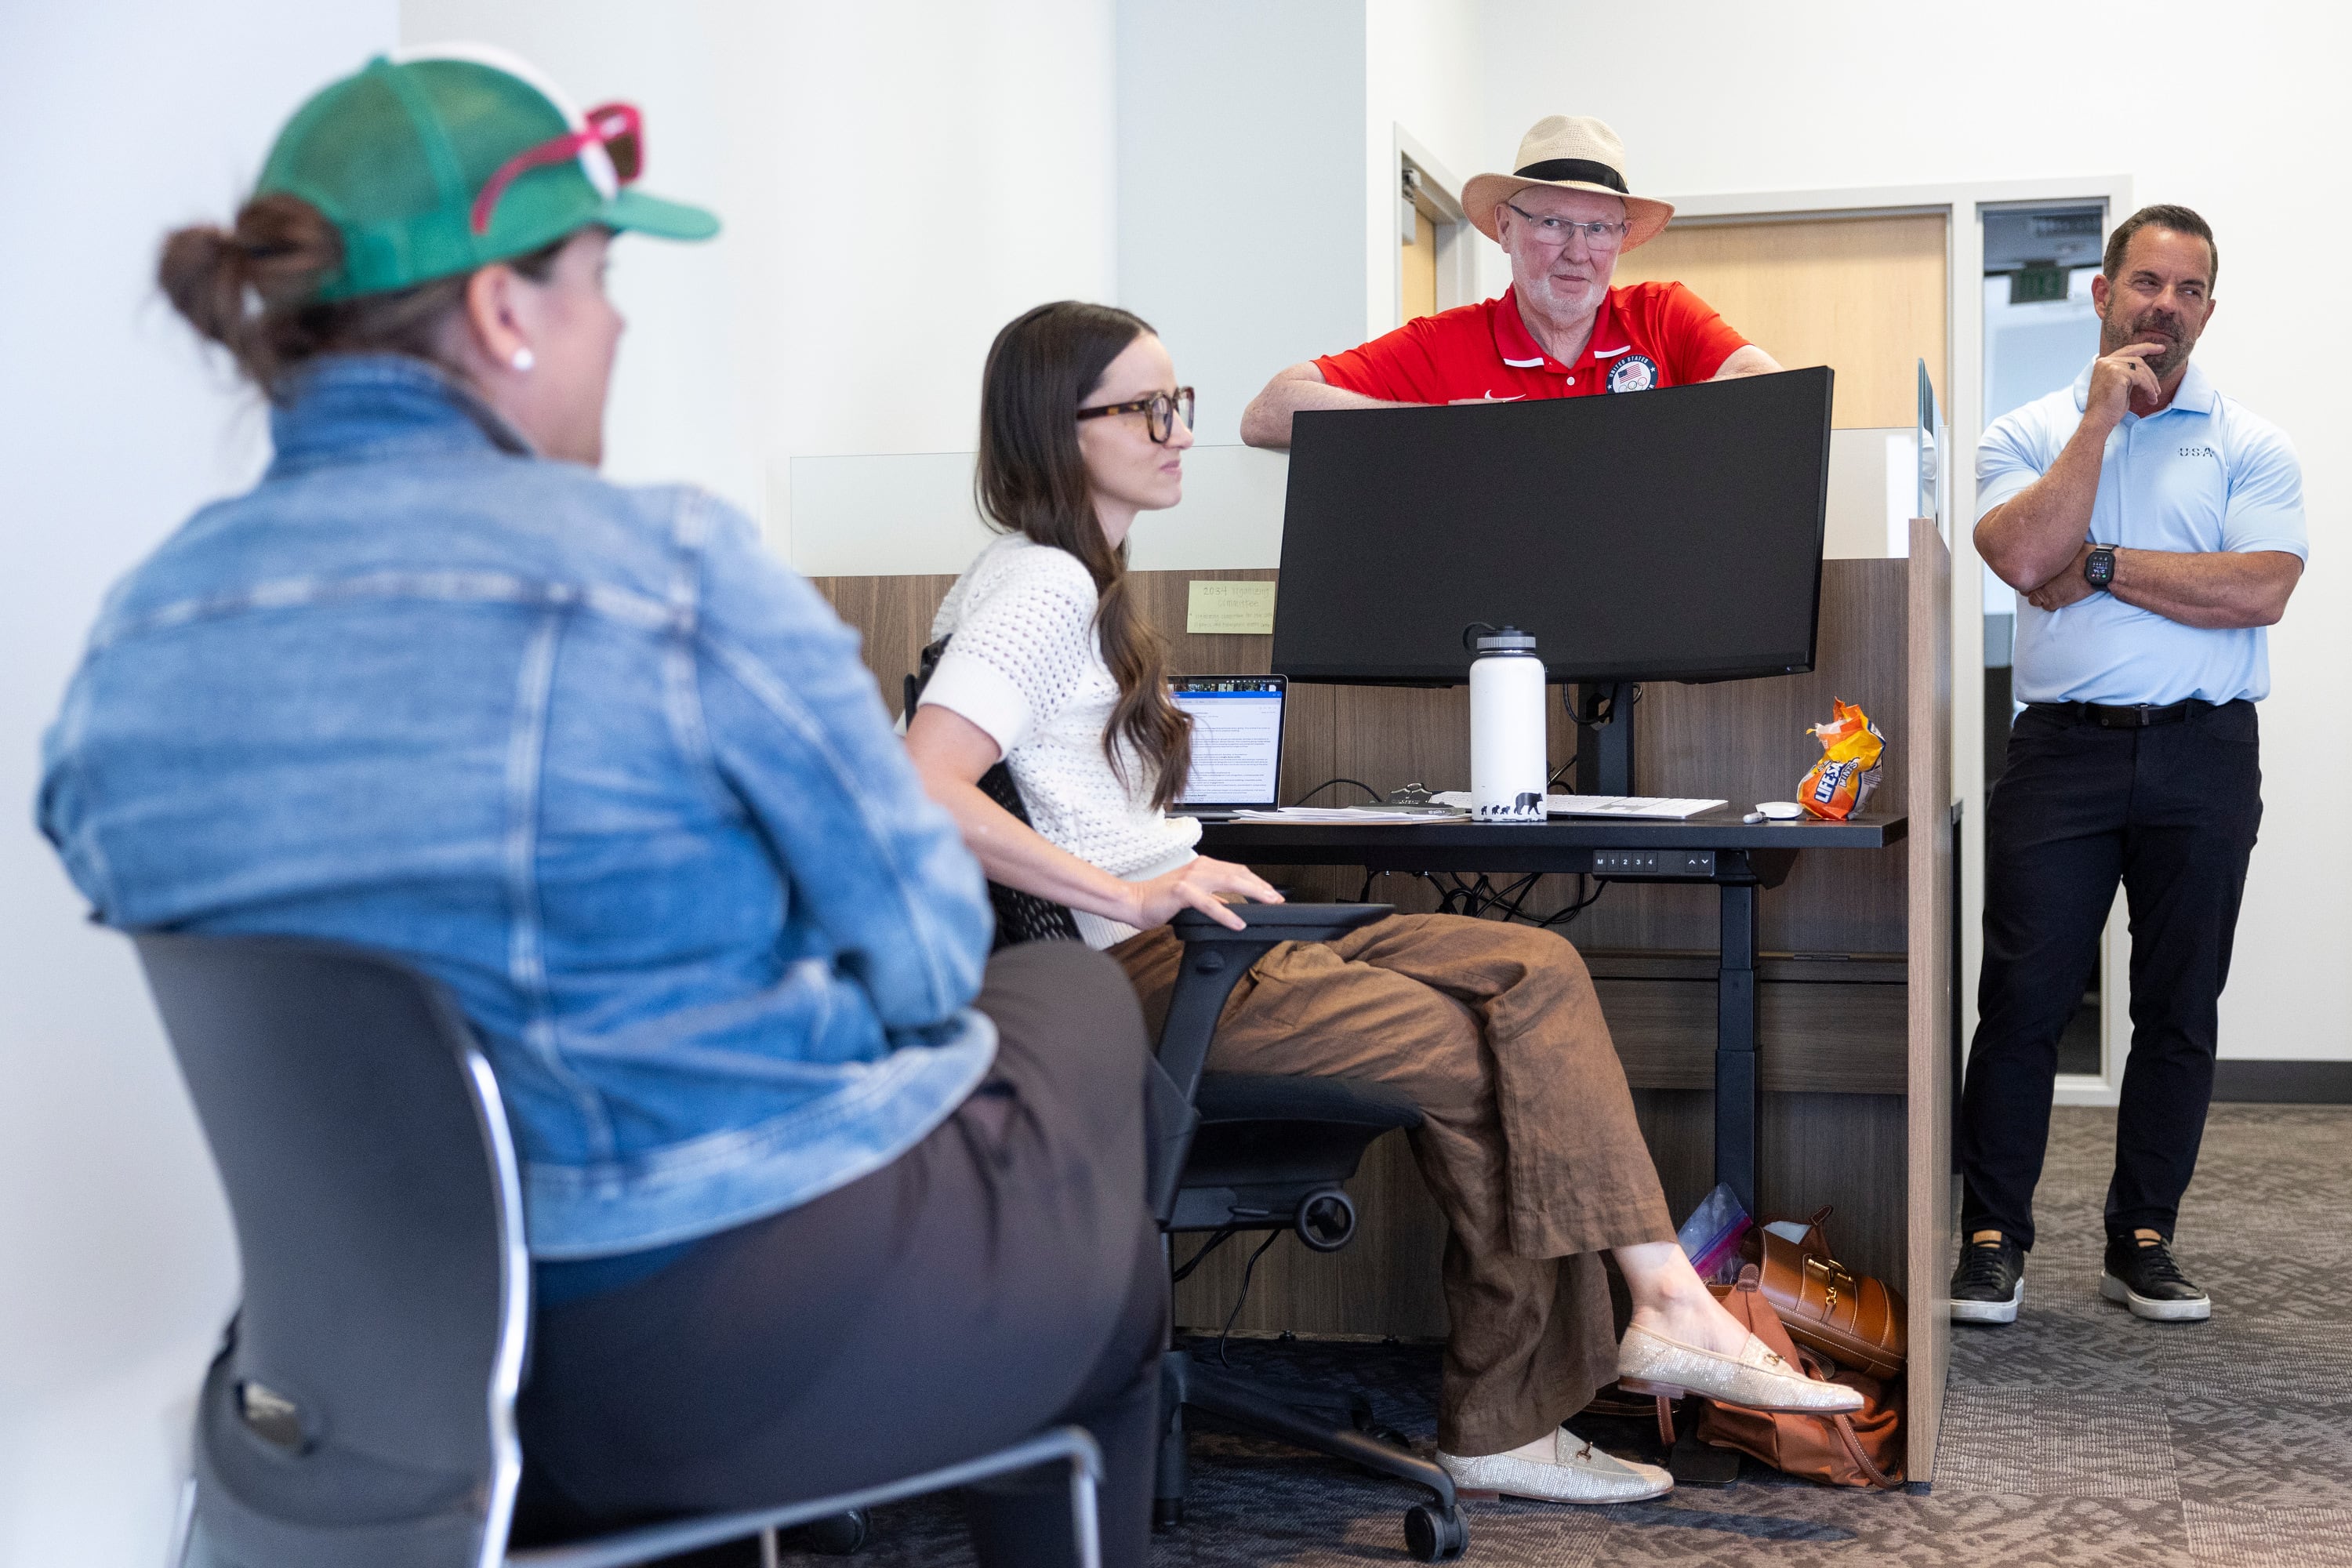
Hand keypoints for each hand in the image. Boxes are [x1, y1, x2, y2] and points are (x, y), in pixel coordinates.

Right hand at [1127, 855, 1283, 930]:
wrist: (1134, 902)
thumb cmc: (1160, 899)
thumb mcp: (1191, 895)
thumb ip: (1210, 896)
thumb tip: (1229, 903)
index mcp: (1202, 866)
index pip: (1237, 871)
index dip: (1257, 882)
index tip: (1272, 894)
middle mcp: (1199, 867)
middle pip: (1238, 874)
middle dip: (1261, 887)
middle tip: (1277, 899)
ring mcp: (1191, 877)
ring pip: (1229, 882)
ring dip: (1252, 893)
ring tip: (1268, 903)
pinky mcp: (1182, 891)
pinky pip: (1209, 903)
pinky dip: (1226, 913)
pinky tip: (1238, 922)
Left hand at [2025, 542, 2100, 611]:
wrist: (2098, 569)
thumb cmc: (2085, 555)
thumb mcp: (2067, 545)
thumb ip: (2054, 546)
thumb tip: (2051, 539)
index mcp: (2040, 565)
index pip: (2022, 573)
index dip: (2028, 573)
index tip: (2033, 572)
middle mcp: (2039, 580)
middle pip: (2024, 587)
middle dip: (2031, 585)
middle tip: (2039, 582)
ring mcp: (2046, 592)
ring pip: (2032, 599)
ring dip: (2037, 595)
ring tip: (2046, 590)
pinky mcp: (2056, 601)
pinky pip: (2046, 607)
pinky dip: (2048, 603)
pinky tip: (2055, 596)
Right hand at [2082, 341, 2163, 425]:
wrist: (2098, 420)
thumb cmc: (2108, 408)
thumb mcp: (2119, 386)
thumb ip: (2127, 374)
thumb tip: (2144, 370)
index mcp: (2103, 363)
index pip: (2128, 350)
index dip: (2146, 347)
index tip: (2161, 348)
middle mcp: (2105, 362)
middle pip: (2137, 359)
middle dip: (2151, 373)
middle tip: (2159, 387)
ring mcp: (2110, 366)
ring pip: (2140, 368)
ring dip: (2151, 383)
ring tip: (2154, 396)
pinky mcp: (2117, 374)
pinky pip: (2141, 378)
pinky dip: (2149, 388)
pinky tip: (2151, 397)